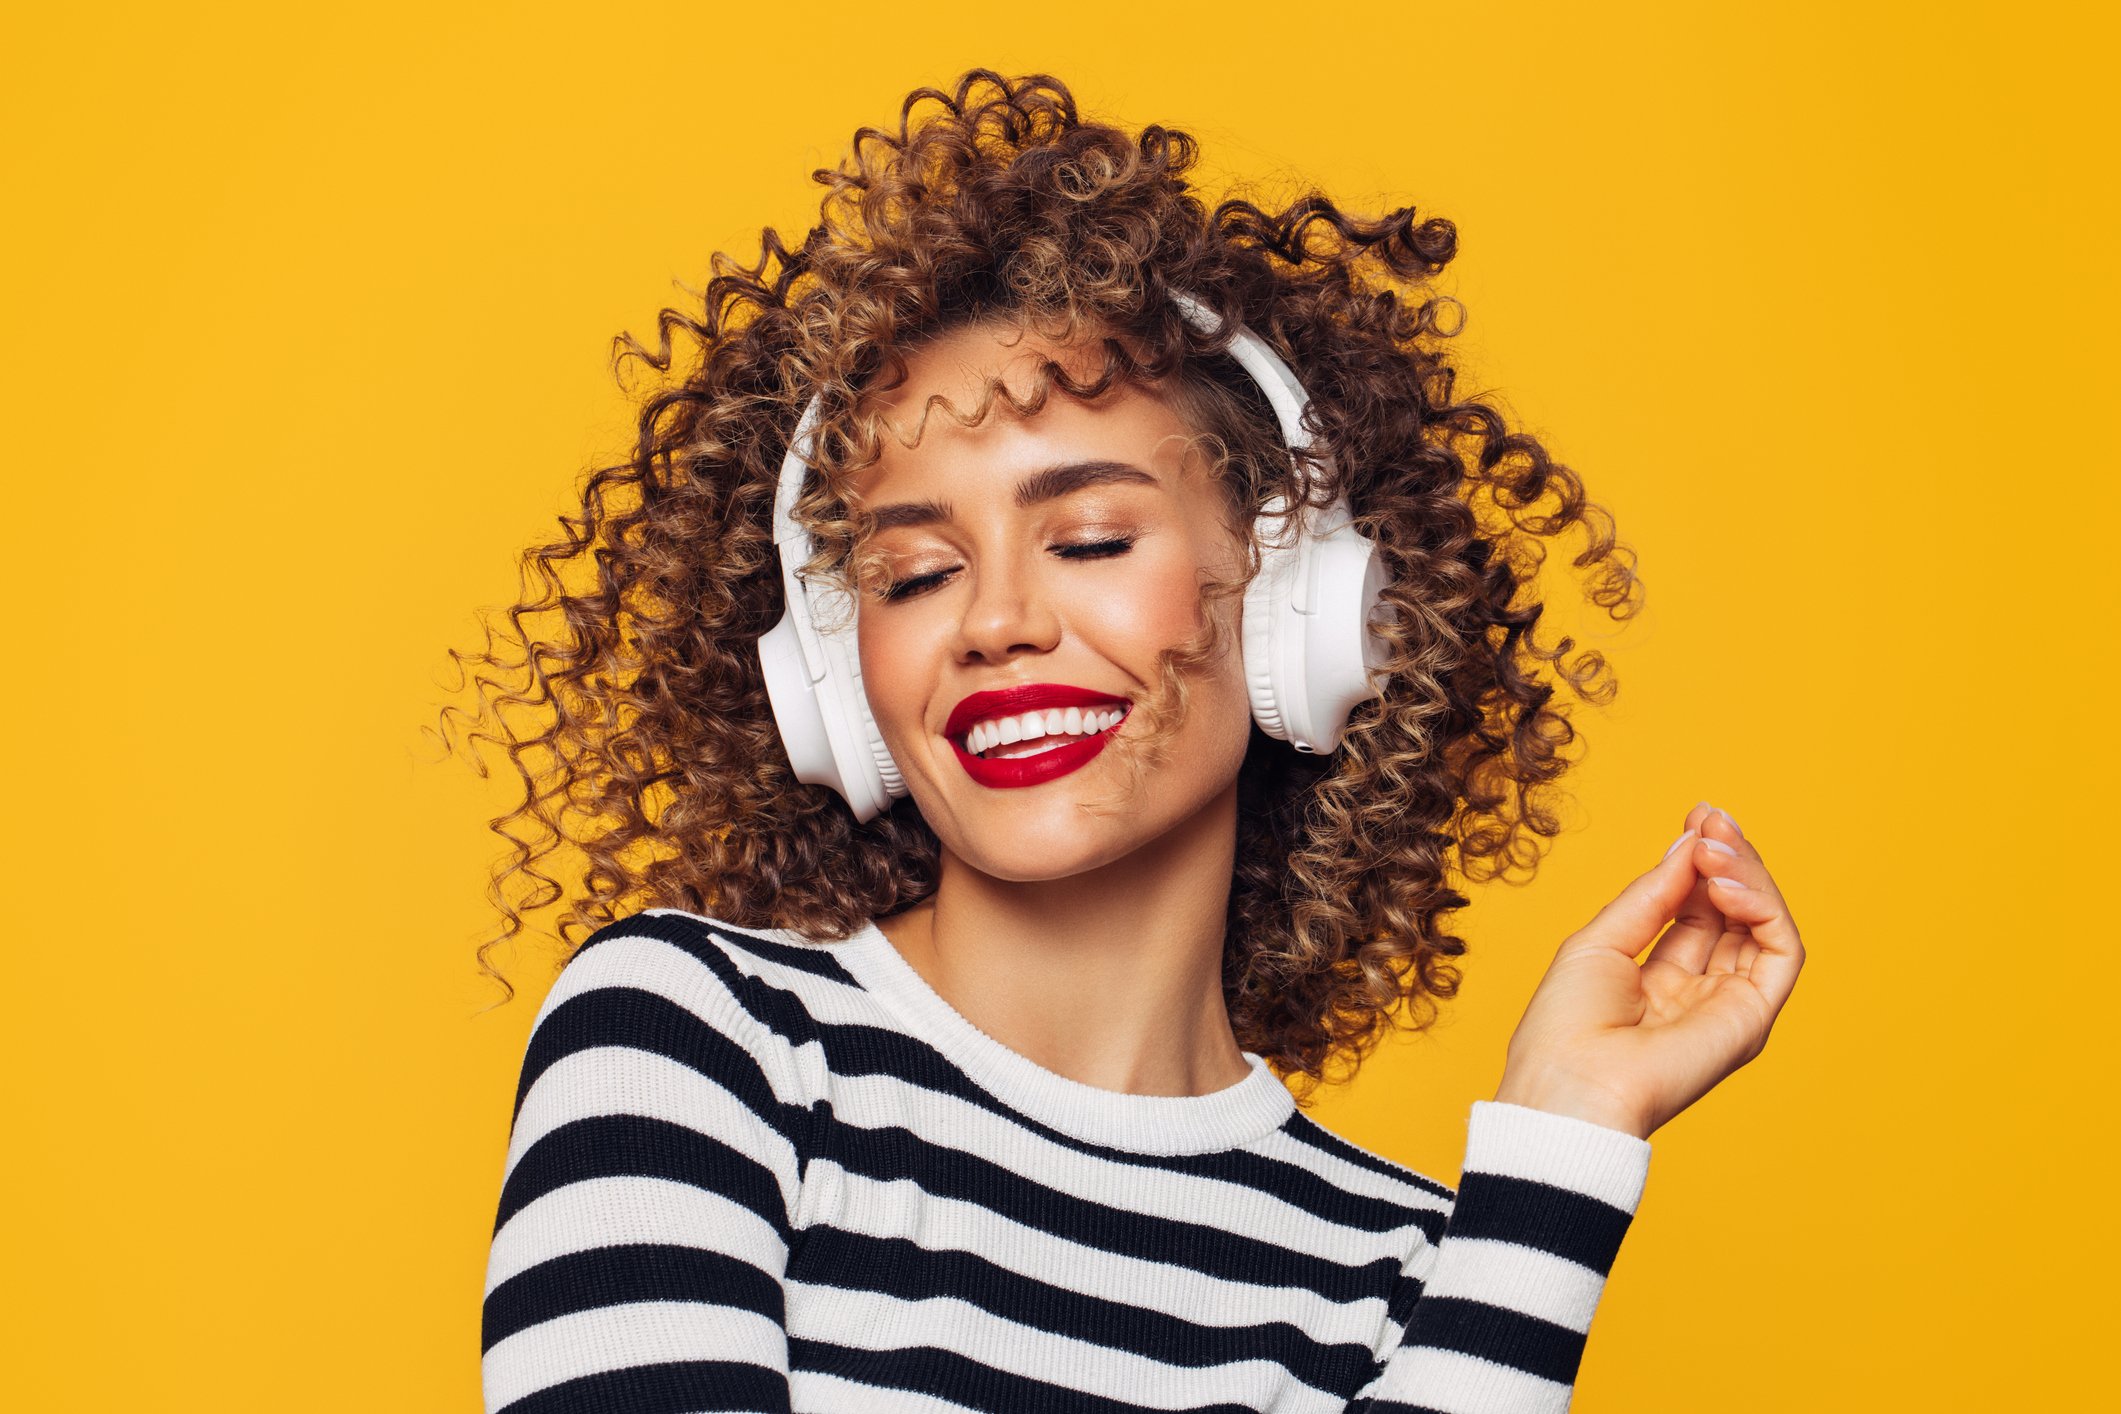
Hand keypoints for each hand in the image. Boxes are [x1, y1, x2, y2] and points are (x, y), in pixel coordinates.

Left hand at [1491, 802, 1805, 1139]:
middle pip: (1734, 910)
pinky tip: (1724, 883)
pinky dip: (1763, 908)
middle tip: (1711, 819)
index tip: (1698, 813)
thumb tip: (1690, 841)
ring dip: (1746, 874)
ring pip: (1765, 924)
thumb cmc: (1566, 1027)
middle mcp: (1701, 991)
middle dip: (1728, 856)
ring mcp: (1730, 1004)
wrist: (1569, 1088)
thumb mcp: (1603, 940)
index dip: (1700, 858)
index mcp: (1659, 978)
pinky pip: (1782, 952)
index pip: (1697, 906)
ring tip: (1713, 846)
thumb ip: (1653, 894)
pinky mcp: (1753, 1017)